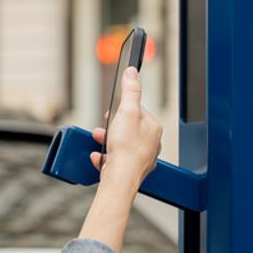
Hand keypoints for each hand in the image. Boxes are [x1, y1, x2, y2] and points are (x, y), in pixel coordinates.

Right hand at [89, 65, 161, 187]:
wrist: (121, 180)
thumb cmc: (125, 149)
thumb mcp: (126, 113)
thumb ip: (130, 91)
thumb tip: (132, 73)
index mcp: (153, 128)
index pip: (137, 111)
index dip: (121, 110)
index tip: (111, 113)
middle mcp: (151, 143)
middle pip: (129, 127)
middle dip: (112, 127)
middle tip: (103, 129)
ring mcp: (142, 158)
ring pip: (122, 144)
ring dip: (107, 141)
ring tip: (99, 143)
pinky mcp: (132, 170)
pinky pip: (117, 159)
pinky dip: (106, 157)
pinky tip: (99, 157)